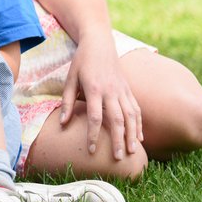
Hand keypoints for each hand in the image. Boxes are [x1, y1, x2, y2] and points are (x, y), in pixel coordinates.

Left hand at [61, 35, 141, 159]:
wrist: (99, 43)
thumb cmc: (81, 62)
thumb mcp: (70, 78)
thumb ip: (67, 101)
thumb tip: (62, 123)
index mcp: (94, 88)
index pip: (96, 116)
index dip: (94, 135)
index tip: (92, 150)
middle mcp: (111, 91)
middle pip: (117, 119)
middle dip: (118, 140)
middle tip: (117, 158)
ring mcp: (122, 90)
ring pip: (131, 116)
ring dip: (132, 135)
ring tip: (131, 152)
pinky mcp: (129, 89)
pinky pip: (136, 109)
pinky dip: (139, 124)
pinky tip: (139, 138)